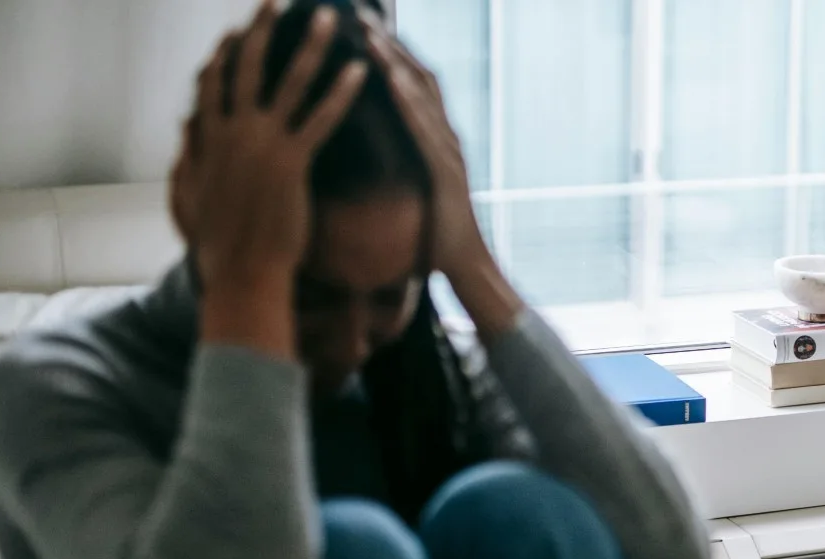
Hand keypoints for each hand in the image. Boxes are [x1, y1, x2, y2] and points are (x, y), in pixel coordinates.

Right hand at [173, 1, 365, 355]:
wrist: (241, 273)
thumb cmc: (217, 246)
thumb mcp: (187, 196)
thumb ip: (187, 157)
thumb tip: (185, 130)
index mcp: (207, 139)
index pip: (213, 84)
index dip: (225, 56)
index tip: (235, 33)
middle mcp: (232, 133)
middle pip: (247, 68)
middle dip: (262, 30)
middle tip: (276, 1)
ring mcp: (261, 145)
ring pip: (288, 83)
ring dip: (310, 47)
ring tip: (329, 19)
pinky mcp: (291, 162)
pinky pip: (321, 118)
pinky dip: (341, 92)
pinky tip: (360, 71)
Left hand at [361, 13, 489, 277]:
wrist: (465, 267)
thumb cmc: (435, 235)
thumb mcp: (411, 191)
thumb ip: (397, 166)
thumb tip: (366, 154)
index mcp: (435, 140)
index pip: (413, 84)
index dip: (389, 53)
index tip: (361, 26)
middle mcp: (446, 137)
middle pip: (418, 76)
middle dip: (389, 43)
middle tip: (359, 13)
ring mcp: (449, 152)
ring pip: (422, 95)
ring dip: (395, 61)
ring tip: (368, 33)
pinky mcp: (446, 171)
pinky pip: (424, 128)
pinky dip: (408, 100)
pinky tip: (389, 79)